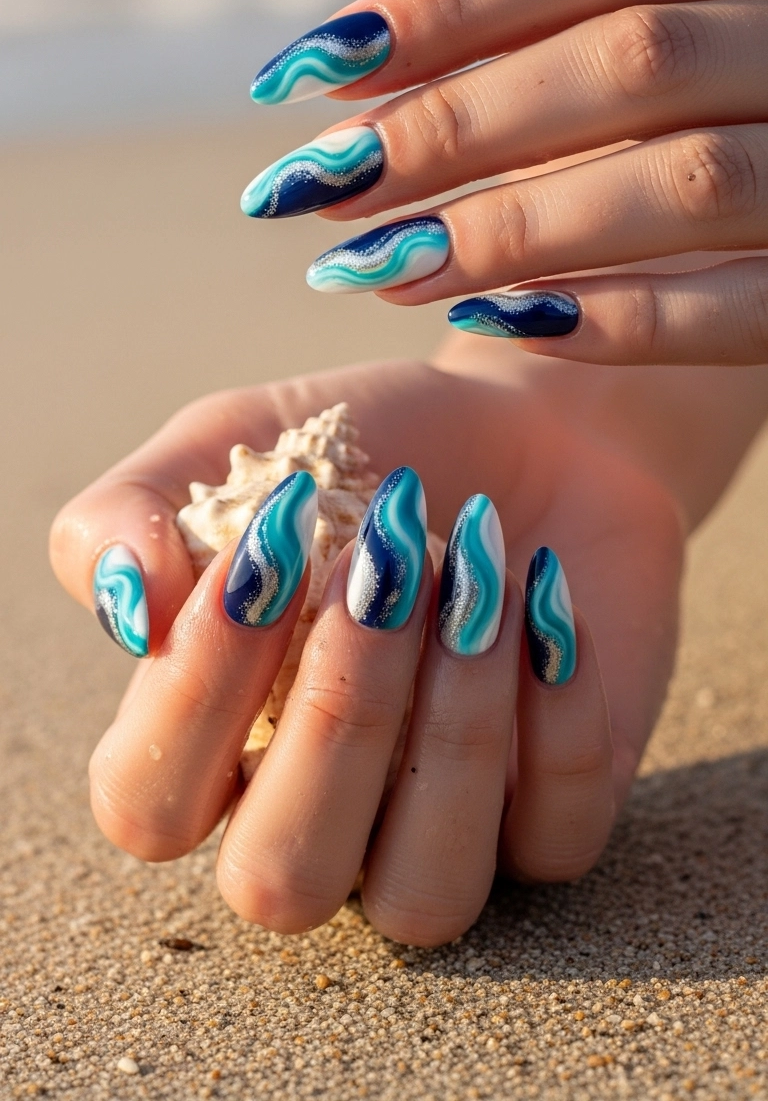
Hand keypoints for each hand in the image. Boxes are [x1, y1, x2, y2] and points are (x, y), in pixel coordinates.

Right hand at [50, 360, 680, 940]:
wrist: (524, 424)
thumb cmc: (362, 452)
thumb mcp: (229, 446)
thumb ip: (128, 517)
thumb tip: (128, 608)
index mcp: (213, 741)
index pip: (148, 802)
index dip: (196, 691)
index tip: (272, 541)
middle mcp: (317, 814)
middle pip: (280, 881)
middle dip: (337, 713)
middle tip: (386, 563)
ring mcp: (439, 830)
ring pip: (424, 895)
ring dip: (454, 729)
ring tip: (479, 578)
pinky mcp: (555, 813)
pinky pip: (556, 837)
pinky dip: (557, 708)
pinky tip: (544, 591)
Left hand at [243, 0, 767, 364]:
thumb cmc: (750, 78)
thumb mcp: (685, 1)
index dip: (450, 11)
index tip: (308, 73)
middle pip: (628, 62)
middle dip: (452, 128)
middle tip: (313, 186)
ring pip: (684, 184)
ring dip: (510, 232)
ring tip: (370, 266)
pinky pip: (745, 307)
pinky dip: (621, 317)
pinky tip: (498, 326)